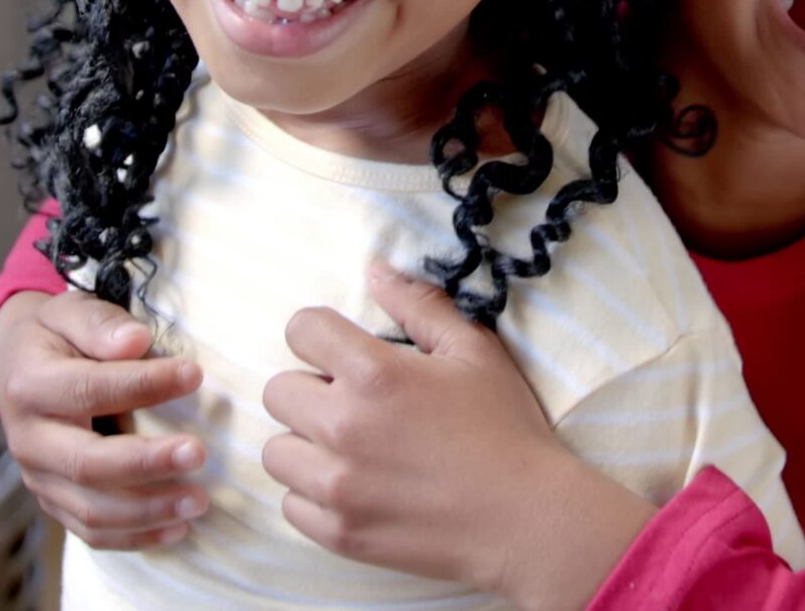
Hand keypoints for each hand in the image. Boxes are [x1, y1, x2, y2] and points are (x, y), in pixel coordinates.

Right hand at [0, 287, 209, 547]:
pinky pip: (90, 532)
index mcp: (30, 385)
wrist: (16, 365)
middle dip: (147, 462)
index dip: (142, 385)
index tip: (194, 374)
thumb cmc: (56, 335)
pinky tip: (178, 529)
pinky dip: (135, 537)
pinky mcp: (53, 502)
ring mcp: (38, 477)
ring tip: (199, 502)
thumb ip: (100, 324)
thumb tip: (136, 342)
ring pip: (91, 510)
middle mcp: (28, 439)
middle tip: (199, 453)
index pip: (88, 390)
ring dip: (149, 511)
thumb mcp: (69, 311)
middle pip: (87, 464)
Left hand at [261, 265, 656, 608]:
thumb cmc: (506, 429)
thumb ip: (419, 306)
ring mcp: (337, 487)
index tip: (345, 354)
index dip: (323, 336)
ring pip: (276, 451)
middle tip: (352, 404)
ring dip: (307, 445)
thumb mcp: (474, 352)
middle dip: (311, 389)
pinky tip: (355, 488)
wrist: (528, 520)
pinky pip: (290, 505)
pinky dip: (313, 496)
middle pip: (278, 391)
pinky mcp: (340, 534)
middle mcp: (343, 428)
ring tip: (350, 450)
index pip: (301, 330)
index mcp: (374, 374)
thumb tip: (375, 271)